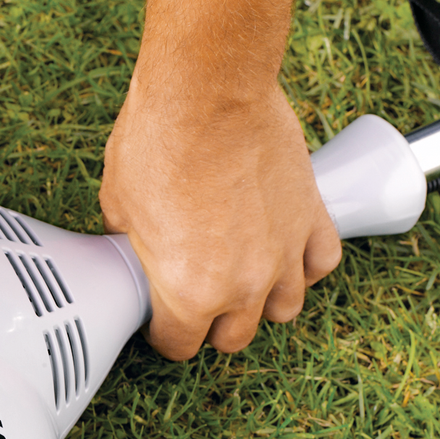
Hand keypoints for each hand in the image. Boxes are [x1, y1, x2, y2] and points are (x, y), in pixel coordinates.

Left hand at [100, 80, 341, 358]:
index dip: (164, 335)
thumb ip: (134, 244)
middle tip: (195, 297)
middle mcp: (243, 285)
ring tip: (241, 277)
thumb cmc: (158, 143)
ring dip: (261, 301)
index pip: (180, 346)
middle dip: (211, 324)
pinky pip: (321, 263)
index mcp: (189, 292)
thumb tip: (136, 244)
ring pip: (284, 309)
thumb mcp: (118, 206)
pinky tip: (283, 252)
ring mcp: (284, 253)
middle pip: (234, 337)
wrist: (208, 92)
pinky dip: (304, 265)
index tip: (159, 320)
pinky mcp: (312, 217)